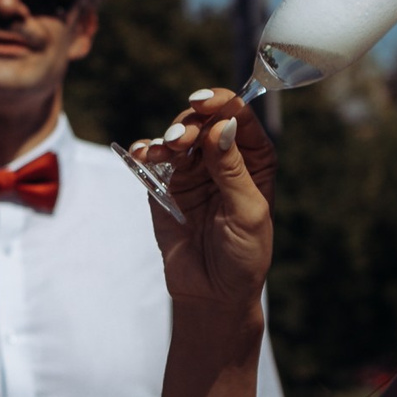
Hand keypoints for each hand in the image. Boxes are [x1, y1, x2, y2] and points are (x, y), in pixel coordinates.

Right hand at [127, 92, 276, 311]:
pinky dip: (144, 151)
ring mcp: (193, 171)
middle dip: (189, 124)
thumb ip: (233, 170)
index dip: (222, 103)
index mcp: (254, 160)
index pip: (239, 117)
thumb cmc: (243, 256)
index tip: (202, 103)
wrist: (212, 293)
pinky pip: (152, 159)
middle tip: (178, 143)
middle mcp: (223, 158)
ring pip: (177, 136)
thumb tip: (222, 126)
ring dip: (167, 138)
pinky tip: (142, 155)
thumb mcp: (247, 213)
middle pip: (204, 121)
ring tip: (160, 152)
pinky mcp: (166, 186)